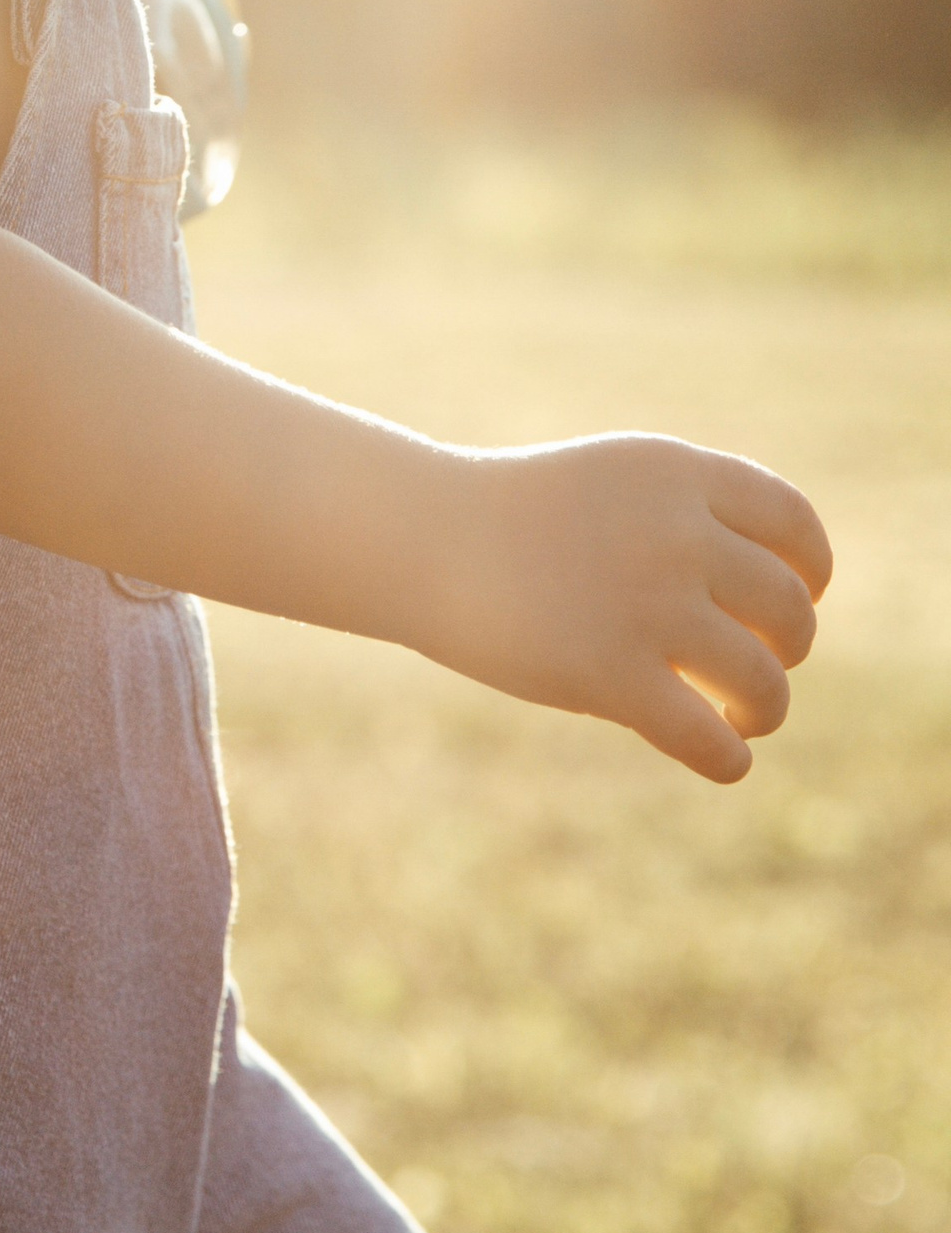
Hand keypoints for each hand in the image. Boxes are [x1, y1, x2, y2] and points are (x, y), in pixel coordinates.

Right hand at [411, 436, 831, 784]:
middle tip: (760, 662)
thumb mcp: (613, 484)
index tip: (800, 598)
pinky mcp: (609, 673)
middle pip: (789, 609)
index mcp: (674, 474)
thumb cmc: (519, 517)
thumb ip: (694, 518)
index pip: (794, 526)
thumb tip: (788, 601)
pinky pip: (708, 738)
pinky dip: (728, 758)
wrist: (420, 536)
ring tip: (742, 716)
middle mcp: (673, 533)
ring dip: (765, 708)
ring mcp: (644, 604)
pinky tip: (722, 758)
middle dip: (789, 646)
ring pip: (762, 681)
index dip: (812, 571)